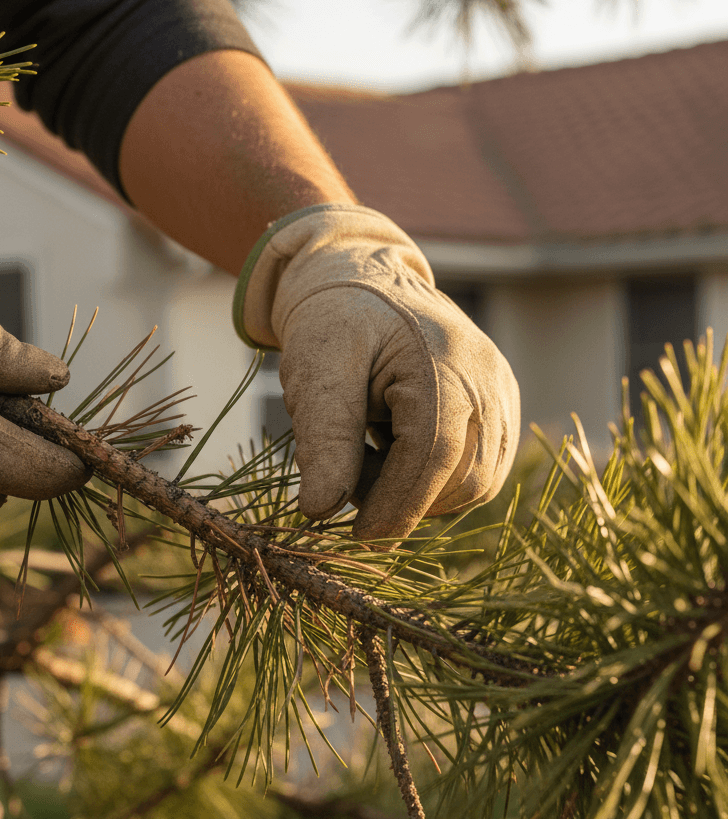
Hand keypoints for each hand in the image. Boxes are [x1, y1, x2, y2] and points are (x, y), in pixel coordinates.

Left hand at [235, 204, 519, 540]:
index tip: (357, 535)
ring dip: (418, 491)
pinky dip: (434, 480)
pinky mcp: (500, 410)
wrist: (363, 283)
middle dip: (404, 498)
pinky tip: (393, 450)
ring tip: (369, 451)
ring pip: (476, 483)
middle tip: (348, 473)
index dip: (397, 504)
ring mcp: (503, 394)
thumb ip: (322, 439)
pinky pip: (478, 471)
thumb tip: (320, 512)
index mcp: (445, 359)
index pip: (435, 454)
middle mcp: (489, 377)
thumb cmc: (334, 322)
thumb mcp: (315, 370)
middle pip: (464, 477)